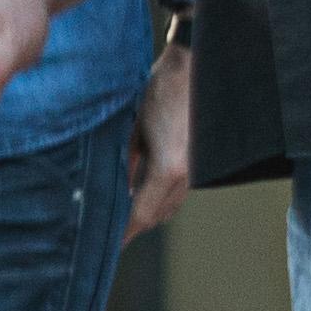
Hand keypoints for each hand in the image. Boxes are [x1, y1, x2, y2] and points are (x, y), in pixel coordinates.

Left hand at [127, 41, 195, 235]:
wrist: (196, 66)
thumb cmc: (162, 90)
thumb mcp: (133, 127)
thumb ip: (125, 163)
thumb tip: (117, 188)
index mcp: (167, 168)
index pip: (140, 214)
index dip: (124, 232)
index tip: (109, 244)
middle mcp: (186, 175)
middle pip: (157, 215)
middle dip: (134, 225)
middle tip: (111, 231)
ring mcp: (196, 169)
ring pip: (170, 205)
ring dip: (149, 211)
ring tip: (125, 213)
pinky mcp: (200, 161)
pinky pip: (179, 190)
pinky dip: (162, 196)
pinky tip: (145, 190)